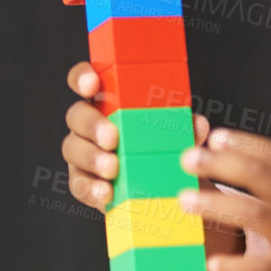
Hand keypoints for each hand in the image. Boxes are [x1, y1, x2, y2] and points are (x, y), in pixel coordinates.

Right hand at [60, 63, 244, 270]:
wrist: (165, 189)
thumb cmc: (165, 150)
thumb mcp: (178, 137)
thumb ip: (185, 128)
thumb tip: (197, 124)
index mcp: (109, 103)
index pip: (86, 81)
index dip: (83, 77)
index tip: (92, 84)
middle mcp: (90, 125)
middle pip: (76, 116)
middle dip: (92, 125)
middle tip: (112, 137)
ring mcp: (82, 153)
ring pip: (72, 149)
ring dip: (92, 157)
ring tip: (112, 168)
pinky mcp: (84, 182)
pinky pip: (79, 184)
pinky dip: (91, 188)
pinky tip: (106, 193)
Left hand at [178, 128, 270, 270]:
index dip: (248, 145)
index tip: (217, 136)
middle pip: (265, 178)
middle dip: (223, 164)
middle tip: (188, 158)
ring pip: (260, 216)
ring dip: (218, 206)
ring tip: (183, 201)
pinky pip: (270, 269)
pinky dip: (240, 266)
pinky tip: (212, 264)